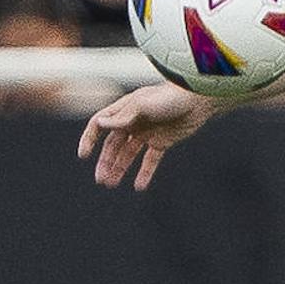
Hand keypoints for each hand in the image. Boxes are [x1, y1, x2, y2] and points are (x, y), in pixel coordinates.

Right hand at [77, 84, 217, 190]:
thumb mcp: (144, 104)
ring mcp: (148, 132)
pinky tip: (139, 186)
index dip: (90, 138)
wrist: (200, 99)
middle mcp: (134, 121)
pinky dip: (144, 172)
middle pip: (113, 144)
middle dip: (106, 162)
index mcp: (126, 108)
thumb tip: (100, 124)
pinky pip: (150, 160)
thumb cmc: (171, 96)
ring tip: (112, 184)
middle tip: (101, 180)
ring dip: (119, 168)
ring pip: (128, 154)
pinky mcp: (163, 141)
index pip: (100, 124)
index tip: (84, 155)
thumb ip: (123, 116)